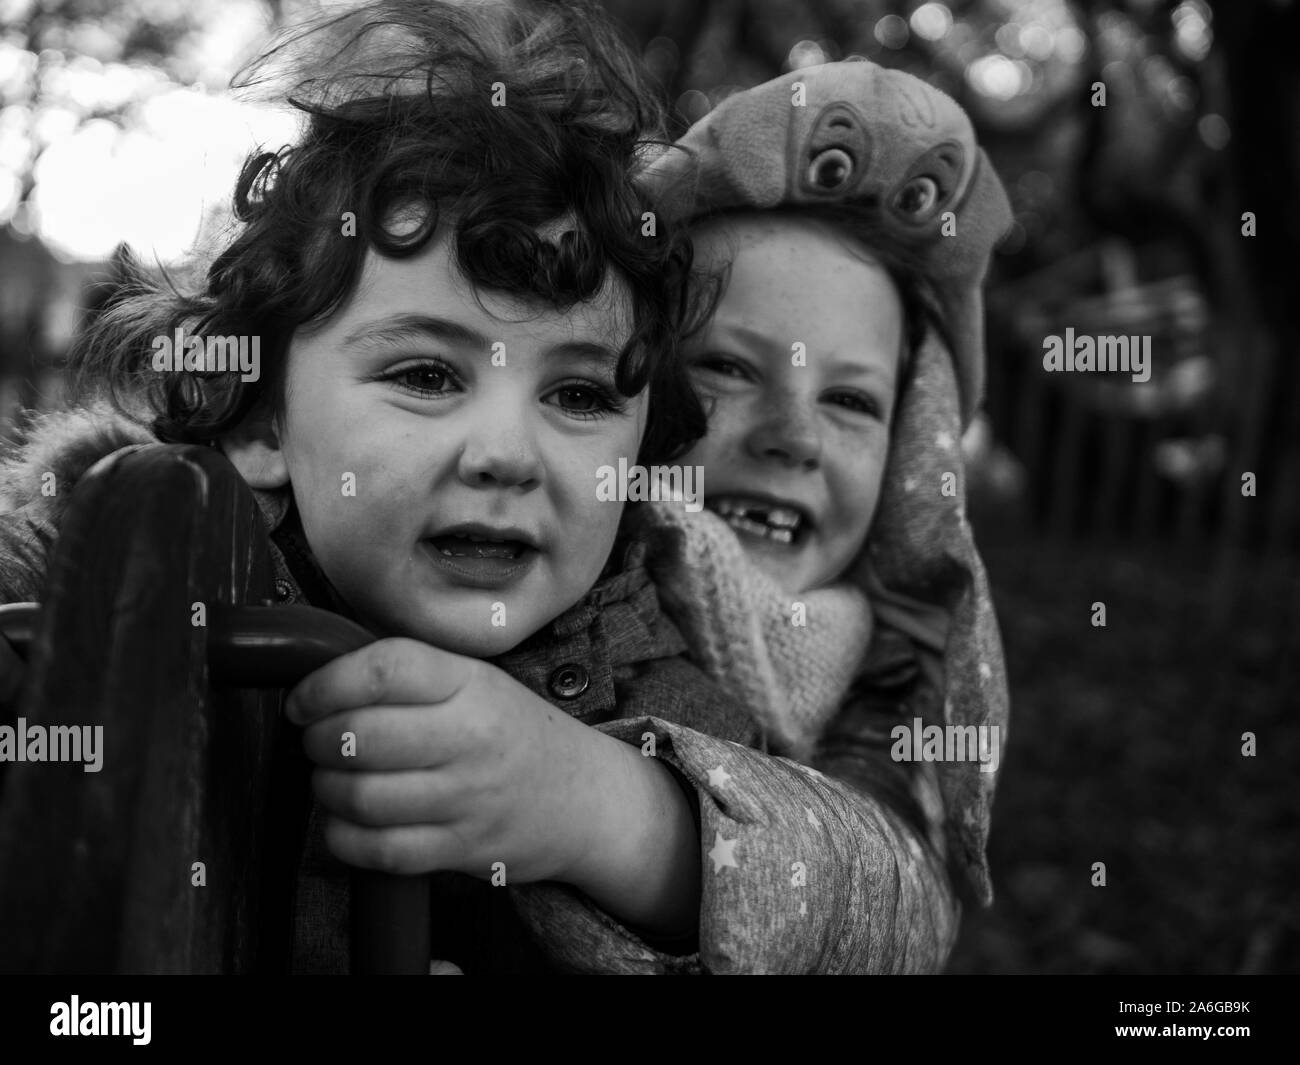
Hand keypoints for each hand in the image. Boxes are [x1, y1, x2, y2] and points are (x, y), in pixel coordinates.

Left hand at [284, 637, 609, 884]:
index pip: (383, 670)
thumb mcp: (479, 682)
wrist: (585, 798)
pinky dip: (344, 837)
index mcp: (472, 684)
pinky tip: (347, 821)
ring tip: (330, 779)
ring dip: (325, 789)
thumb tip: (320, 675)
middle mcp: (472, 737)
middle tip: (317, 740)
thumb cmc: (516, 734)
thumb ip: (412, 674)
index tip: (303, 701)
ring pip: (361, 796)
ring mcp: (468, 798)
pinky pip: (378, 850)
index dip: (324, 684)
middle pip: (360, 735)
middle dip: (317, 740)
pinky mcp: (462, 849)